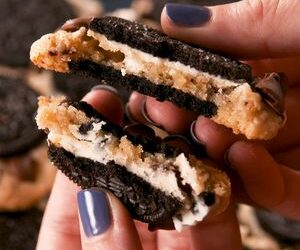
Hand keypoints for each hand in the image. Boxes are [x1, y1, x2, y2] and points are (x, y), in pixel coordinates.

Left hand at [37, 88, 237, 249]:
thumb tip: (98, 197)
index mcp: (88, 244)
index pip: (82, 189)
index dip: (90, 144)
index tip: (100, 100)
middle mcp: (132, 236)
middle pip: (136, 178)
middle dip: (145, 135)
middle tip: (152, 97)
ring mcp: (175, 242)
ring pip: (179, 186)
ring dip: (187, 149)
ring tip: (188, 114)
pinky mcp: (215, 248)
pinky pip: (217, 211)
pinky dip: (219, 181)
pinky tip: (217, 148)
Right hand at [127, 0, 299, 248]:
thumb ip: (249, 20)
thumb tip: (173, 18)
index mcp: (280, 61)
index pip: (216, 75)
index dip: (182, 79)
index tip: (153, 82)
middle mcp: (284, 105)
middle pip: (223, 119)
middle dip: (189, 119)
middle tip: (159, 113)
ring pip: (245, 159)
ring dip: (218, 152)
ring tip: (198, 136)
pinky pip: (281, 192)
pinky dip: (257, 180)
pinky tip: (239, 160)